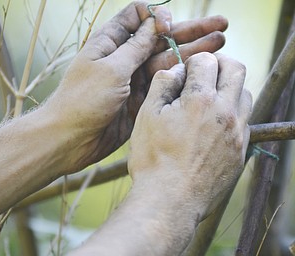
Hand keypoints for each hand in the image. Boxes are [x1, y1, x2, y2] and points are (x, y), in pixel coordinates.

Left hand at [45, 1, 227, 173]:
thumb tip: (155, 22)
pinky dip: (182, 76)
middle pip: (161, 38)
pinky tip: (202, 71)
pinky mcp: (142, 98)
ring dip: (193, 52)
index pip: (138, 16)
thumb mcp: (111, 67)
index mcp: (111, 42)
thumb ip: (136, 46)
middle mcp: (125, 58)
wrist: (72, 138)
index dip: (157, 15)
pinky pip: (165, 83)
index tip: (170, 25)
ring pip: (168, 61)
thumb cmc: (83, 100)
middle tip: (221, 26)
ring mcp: (135, 79)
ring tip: (221, 43)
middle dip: (190, 31)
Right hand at [128, 52, 251, 219]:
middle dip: (220, 64)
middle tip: (204, 73)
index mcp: (200, 100)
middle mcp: (225, 113)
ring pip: (245, 94)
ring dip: (229, 89)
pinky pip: (245, 121)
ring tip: (209, 100)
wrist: (170, 201)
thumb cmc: (153, 159)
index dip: (192, 61)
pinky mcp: (240, 151)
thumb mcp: (147, 116)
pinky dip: (232, 113)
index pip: (206, 61)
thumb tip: (176, 71)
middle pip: (236, 69)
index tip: (184, 72)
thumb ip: (162, 85)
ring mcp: (237, 133)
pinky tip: (213, 125)